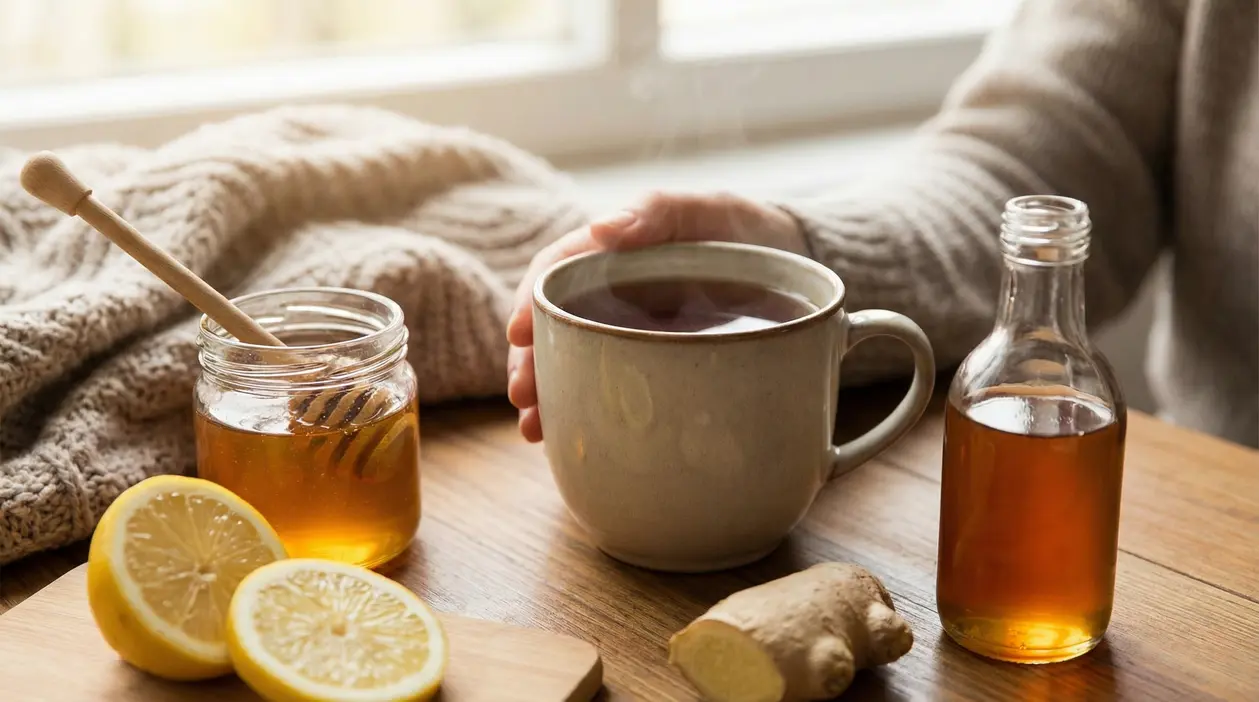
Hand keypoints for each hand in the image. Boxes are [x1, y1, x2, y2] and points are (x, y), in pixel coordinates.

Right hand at [505, 191, 807, 441]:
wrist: (801, 269)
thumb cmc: (750, 232)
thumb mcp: (712, 211)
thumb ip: (660, 214)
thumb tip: (601, 229)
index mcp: (618, 255)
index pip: (556, 274)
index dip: (529, 301)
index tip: (517, 332)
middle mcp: (615, 297)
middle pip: (554, 326)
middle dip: (530, 361)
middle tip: (523, 397)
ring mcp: (632, 335)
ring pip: (573, 361)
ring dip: (547, 393)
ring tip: (535, 429)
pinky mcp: (652, 366)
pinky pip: (609, 385)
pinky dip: (583, 409)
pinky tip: (567, 436)